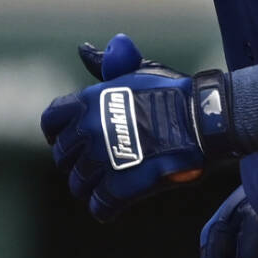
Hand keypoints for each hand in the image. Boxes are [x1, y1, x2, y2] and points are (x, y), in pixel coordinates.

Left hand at [40, 34, 229, 220]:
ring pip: (79, 184)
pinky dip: (104, 209)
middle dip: (76, 162)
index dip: (58, 133)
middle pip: (63, 156)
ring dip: (91, 187)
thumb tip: (83, 49)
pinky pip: (99, 205)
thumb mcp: (139, 72)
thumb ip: (108, 64)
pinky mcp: (121, 186)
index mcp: (88, 101)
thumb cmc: (175, 93)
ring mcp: (103, 160)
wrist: (205, 119)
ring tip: (106, 185)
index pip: (52, 122)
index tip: (70, 140)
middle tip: (96, 164)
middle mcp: (89, 130)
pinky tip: (113, 206)